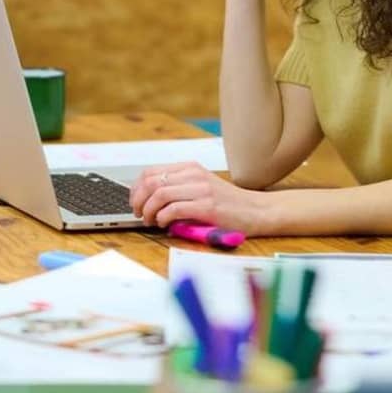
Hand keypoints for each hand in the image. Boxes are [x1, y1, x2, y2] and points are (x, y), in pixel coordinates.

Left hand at [129, 162, 270, 232]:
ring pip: (160, 194)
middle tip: (139, 214)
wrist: (256, 211)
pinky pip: (174, 209)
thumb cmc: (228, 204)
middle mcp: (193, 174)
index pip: (150, 172)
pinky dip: (163, 218)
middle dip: (138, 201)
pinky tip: (165, 224)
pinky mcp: (207, 206)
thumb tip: (149, 201)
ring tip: (151, 221)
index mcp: (189, 168)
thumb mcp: (201, 187)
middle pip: (151, 182)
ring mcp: (201, 189)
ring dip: (149, 211)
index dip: (136, 189)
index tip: (134, 202)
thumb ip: (178, 189)